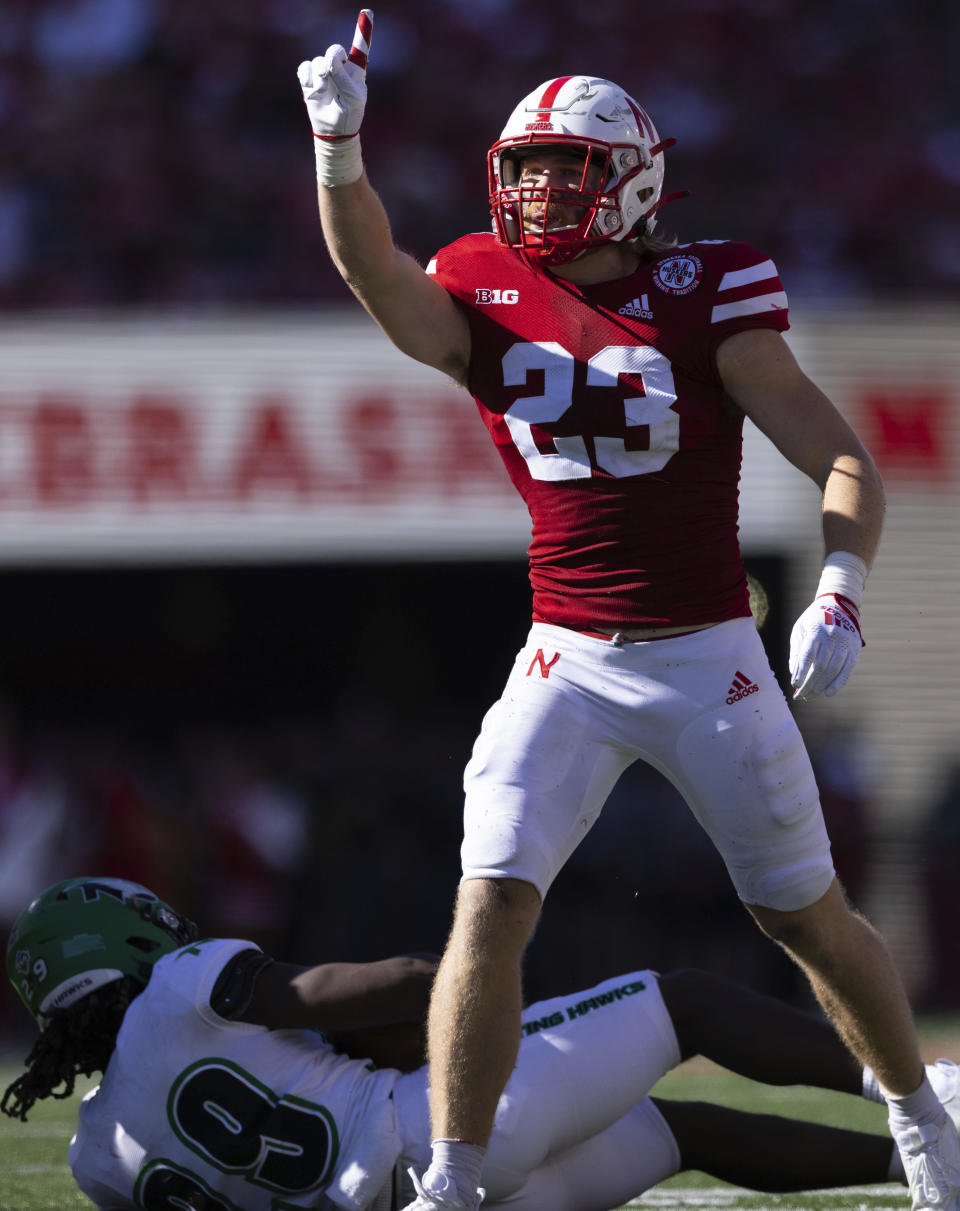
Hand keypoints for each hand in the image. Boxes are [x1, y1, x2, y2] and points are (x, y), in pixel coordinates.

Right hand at [297, 9, 372, 139]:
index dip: (364, 31)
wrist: (334, 130)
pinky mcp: (310, 79)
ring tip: (325, 92)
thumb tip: (329, 62)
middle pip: (334, 49)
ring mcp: (324, 72)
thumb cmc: (349, 114)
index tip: (368, 13)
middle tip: (330, 73)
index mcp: (355, 70)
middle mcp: (340, 67)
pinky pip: (305, 68)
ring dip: (320, 77)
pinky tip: (313, 89)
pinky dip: (308, 78)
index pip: (360, 48)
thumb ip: (343, 78)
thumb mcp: (353, 98)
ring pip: (318, 61)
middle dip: (332, 58)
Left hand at [789, 593, 863, 698]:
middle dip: (810, 683)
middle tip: (801, 695)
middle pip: (820, 665)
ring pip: (834, 669)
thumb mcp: (800, 630)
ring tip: (811, 695)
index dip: (801, 671)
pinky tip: (828, 693)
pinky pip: (847, 669)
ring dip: (822, 685)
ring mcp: (845, 642)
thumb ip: (797, 651)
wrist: (838, 606)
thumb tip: (795, 673)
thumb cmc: (813, 621)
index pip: (807, 655)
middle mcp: (832, 636)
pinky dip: (838, 683)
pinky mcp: (855, 648)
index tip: (794, 684)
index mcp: (815, 630)